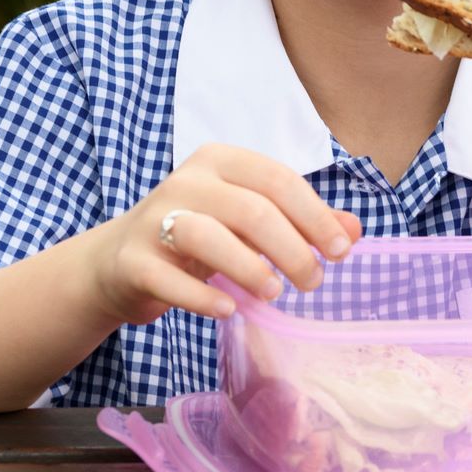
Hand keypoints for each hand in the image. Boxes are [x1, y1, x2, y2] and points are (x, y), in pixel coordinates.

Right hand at [86, 144, 360, 324]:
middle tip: (313, 283)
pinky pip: (169, 278)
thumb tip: (354, 229)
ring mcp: (153, 220)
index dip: (314, 216)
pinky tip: (230, 310)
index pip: (277, 180)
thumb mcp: (248, 222)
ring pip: (207, 236)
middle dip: (292, 249)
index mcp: (219, 161)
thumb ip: (299, 222)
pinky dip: (203, 297)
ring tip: (274, 293)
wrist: (118, 262)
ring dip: (249, 268)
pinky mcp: (132, 260)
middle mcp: (185, 182)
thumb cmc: (197, 237)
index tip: (341, 251)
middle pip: (250, 210)